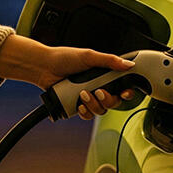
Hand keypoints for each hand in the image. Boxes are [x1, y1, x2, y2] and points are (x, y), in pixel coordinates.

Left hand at [0, 34, 137, 119]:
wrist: (44, 68)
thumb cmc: (65, 58)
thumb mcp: (89, 56)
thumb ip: (110, 61)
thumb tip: (129, 64)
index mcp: (104, 74)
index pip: (122, 86)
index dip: (126, 92)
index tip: (124, 93)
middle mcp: (98, 86)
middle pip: (113, 102)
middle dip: (107, 99)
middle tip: (98, 92)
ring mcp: (88, 97)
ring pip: (100, 110)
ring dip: (93, 105)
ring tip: (82, 94)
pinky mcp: (77, 105)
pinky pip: (87, 115)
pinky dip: (85, 112)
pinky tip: (79, 105)